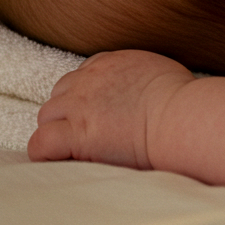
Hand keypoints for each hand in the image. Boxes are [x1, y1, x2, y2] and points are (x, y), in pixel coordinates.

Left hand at [28, 50, 193, 169]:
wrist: (180, 116)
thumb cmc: (183, 100)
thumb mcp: (160, 71)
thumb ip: (140, 76)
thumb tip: (147, 89)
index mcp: (109, 63)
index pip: (80, 76)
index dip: (84, 97)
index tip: (98, 114)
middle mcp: (88, 80)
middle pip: (59, 94)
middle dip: (68, 113)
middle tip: (87, 134)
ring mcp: (79, 106)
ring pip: (47, 116)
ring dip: (57, 131)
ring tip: (74, 150)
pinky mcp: (76, 134)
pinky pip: (40, 143)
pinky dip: (44, 153)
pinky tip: (57, 161)